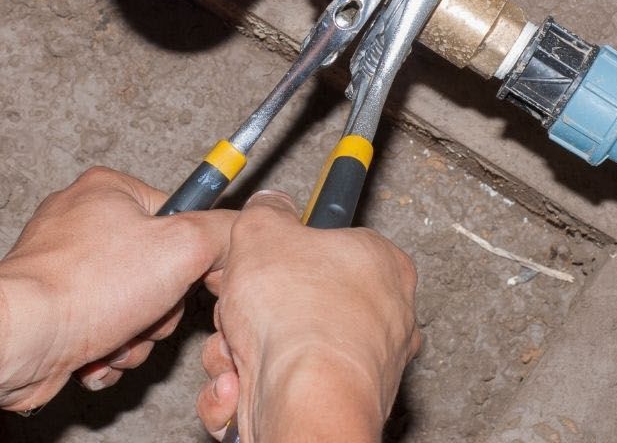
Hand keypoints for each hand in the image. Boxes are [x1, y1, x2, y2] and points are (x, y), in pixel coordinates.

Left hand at [0, 166, 232, 411]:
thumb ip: (221, 232)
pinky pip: (101, 331)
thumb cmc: (88, 287)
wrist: (23, 339)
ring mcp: (63, 266)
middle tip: (145, 314)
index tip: (189, 278)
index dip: (192, 257)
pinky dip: (105, 352)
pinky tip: (92, 354)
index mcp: (109, 190)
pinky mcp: (53, 308)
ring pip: (132, 309)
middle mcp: (82, 221)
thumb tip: (240, 231)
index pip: (178, 216)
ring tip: (113, 339)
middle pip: (157, 271)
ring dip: (134, 338)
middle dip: (158, 310)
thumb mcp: (181, 248)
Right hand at [196, 190, 420, 441]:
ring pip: (278, 350)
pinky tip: (239, 386)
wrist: (303, 402)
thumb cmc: (299, 317)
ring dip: (237, 351)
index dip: (281, 250)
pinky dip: (244, 391)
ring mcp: (357, 371)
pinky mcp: (328, 410)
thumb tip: (270, 206)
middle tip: (235, 306)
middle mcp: (382, 322)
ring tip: (235, 352)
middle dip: (251, 309)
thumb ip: (267, 212)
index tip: (257, 254)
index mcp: (382, 266)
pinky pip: (273, 392)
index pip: (330, 245)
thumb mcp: (263, 230)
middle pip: (295, 302)